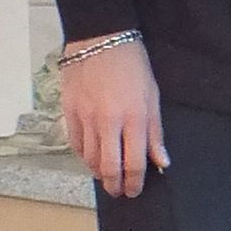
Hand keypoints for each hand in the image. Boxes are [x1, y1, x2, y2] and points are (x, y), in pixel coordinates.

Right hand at [59, 38, 167, 198]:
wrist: (100, 39)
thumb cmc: (132, 65)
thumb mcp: (152, 97)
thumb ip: (155, 133)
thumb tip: (161, 162)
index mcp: (134, 118)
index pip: (134, 163)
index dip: (135, 182)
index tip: (135, 190)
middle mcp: (109, 122)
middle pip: (109, 168)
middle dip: (115, 186)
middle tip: (119, 191)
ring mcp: (86, 118)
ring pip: (90, 160)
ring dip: (99, 174)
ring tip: (106, 177)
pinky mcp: (70, 112)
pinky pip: (76, 145)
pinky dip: (84, 157)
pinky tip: (92, 159)